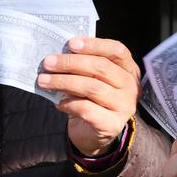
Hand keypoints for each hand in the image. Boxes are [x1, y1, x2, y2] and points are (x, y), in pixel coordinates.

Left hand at [38, 37, 139, 155]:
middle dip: (71, 63)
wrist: (95, 133)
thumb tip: (59, 54)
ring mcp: (124, 107)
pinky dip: (69, 104)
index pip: (117, 51)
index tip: (71, 44)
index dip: (95, 45)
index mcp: (130, 70)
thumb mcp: (93, 79)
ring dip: (64, 82)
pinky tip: (58, 103)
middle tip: (48, 62)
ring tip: (44, 81)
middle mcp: (131, 87)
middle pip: (101, 68)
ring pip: (92, 87)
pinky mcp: (112, 124)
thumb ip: (85, 65)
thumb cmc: (93, 99)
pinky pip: (86, 109)